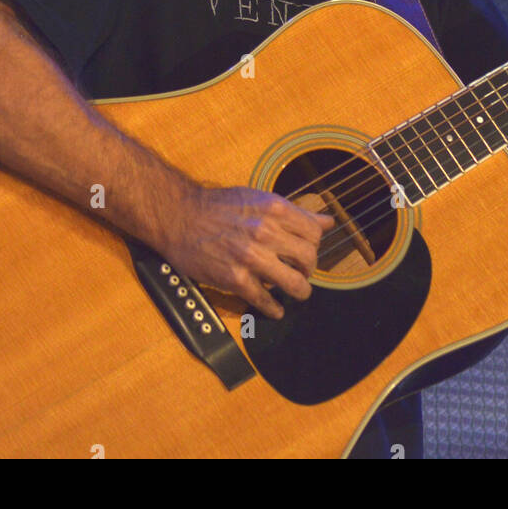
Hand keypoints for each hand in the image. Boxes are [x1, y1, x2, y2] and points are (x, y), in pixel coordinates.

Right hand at [167, 185, 333, 317]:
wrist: (180, 216)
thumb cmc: (220, 206)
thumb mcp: (260, 199)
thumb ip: (295, 213)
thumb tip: (327, 222)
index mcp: (274, 209)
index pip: (314, 233)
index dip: (314, 245)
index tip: (306, 251)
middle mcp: (266, 232)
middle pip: (309, 259)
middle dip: (309, 269)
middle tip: (302, 272)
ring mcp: (250, 257)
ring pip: (294, 283)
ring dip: (299, 292)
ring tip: (296, 292)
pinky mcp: (235, 279)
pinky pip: (265, 300)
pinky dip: (273, 308)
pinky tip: (274, 309)